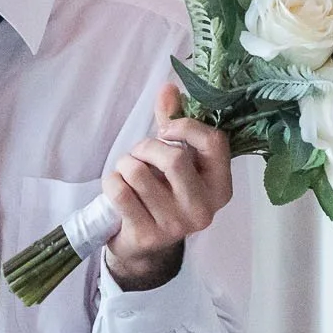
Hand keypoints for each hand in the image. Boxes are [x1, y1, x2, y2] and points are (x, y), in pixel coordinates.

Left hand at [101, 84, 233, 291]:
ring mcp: (175, 226)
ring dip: (125, 164)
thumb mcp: (176, 158)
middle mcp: (204, 209)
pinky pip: (119, 192)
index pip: (214, 142)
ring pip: (138, 173)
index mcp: (220, 186)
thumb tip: (169, 87)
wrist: (146, 245)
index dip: (185, 126)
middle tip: (140, 154)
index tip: (166, 129)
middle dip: (146, 147)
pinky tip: (119, 189)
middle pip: (173, 158)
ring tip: (129, 172)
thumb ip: (174, 123)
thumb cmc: (165, 191)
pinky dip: (112, 181)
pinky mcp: (146, 236)